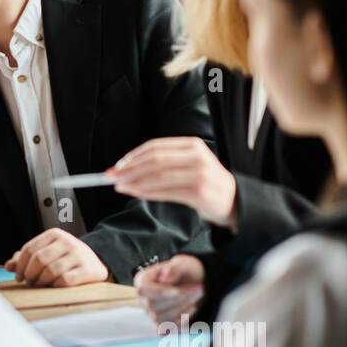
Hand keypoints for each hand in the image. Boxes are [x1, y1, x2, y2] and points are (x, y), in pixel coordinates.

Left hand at [4, 229, 108, 287]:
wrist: (97, 262)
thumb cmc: (67, 258)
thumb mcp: (48, 252)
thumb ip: (27, 258)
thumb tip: (8, 266)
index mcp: (54, 234)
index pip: (29, 249)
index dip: (20, 266)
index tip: (19, 277)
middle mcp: (67, 242)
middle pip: (39, 259)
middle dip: (30, 274)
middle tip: (30, 282)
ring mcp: (78, 255)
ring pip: (51, 271)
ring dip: (42, 282)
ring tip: (41, 284)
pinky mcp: (87, 270)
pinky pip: (65, 280)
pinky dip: (56, 286)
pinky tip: (55, 286)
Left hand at [107, 138, 237, 226]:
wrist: (234, 201)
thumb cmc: (205, 183)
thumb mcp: (188, 165)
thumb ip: (164, 164)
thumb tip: (127, 169)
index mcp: (191, 145)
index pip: (155, 146)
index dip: (133, 156)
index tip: (117, 166)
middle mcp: (196, 156)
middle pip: (155, 160)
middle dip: (130, 169)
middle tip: (111, 177)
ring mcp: (199, 174)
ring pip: (159, 176)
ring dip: (135, 182)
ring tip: (120, 187)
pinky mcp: (199, 192)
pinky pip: (167, 192)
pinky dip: (148, 193)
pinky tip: (137, 194)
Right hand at [135, 254, 205, 326]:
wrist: (195, 284)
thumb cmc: (186, 272)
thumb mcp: (184, 264)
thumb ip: (175, 268)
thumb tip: (165, 277)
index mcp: (142, 280)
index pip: (143, 289)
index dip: (159, 292)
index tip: (178, 291)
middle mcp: (143, 298)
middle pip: (152, 305)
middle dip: (177, 299)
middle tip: (198, 288)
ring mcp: (150, 313)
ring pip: (159, 318)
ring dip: (182, 308)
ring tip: (196, 296)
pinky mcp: (160, 325)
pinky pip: (167, 329)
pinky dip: (181, 320)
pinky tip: (191, 308)